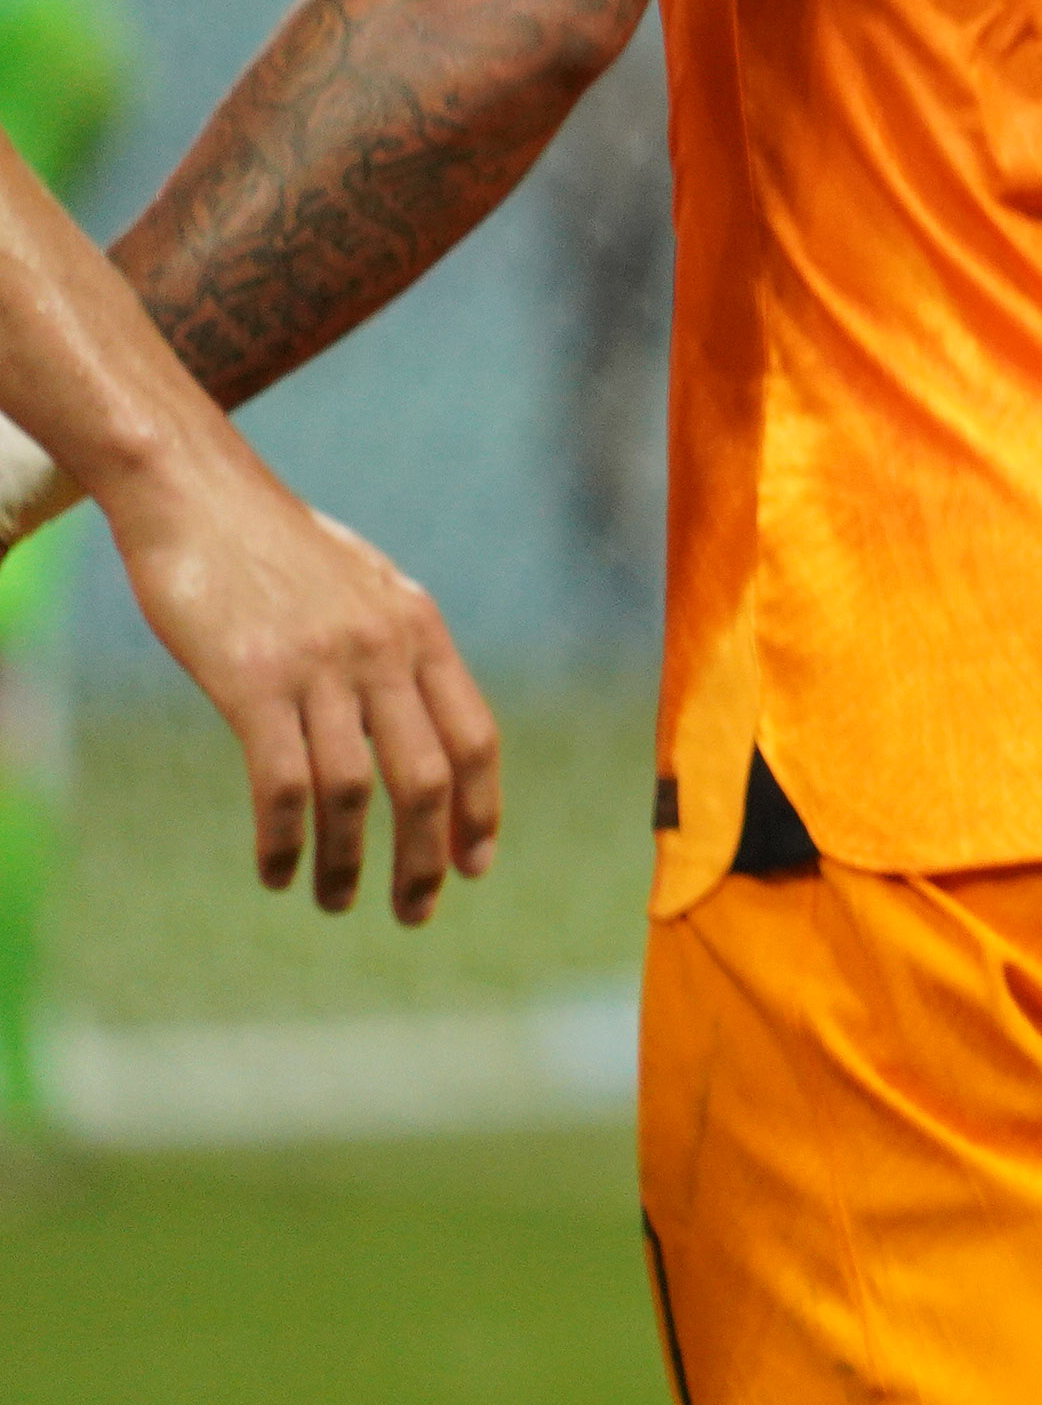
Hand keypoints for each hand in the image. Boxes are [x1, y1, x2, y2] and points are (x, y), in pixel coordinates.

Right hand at [109, 440, 502, 921]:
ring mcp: (321, 666)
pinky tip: (274, 870)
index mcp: (420, 628)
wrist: (196, 493)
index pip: (475, 736)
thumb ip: (394, 646)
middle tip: (416, 911)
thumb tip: (416, 713)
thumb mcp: (363, 584)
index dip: (482, 808)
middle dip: (426, 856)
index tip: (475, 864)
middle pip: (429, 778)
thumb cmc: (275, 544)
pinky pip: (281, 783)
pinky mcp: (252, 682)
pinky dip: (283, 839)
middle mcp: (383, 650)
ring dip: (349, 861)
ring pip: (355, 792)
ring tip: (337, 902)